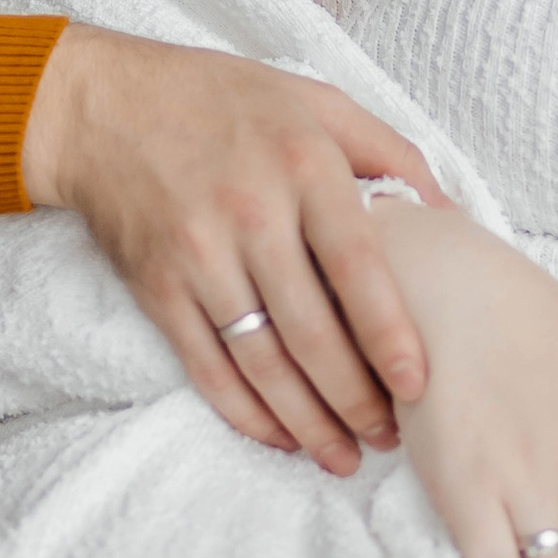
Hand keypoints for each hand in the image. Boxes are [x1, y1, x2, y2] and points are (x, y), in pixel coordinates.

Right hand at [21, 24, 445, 472]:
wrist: (104, 107)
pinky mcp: (157, 288)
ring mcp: (198, 255)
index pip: (357, 265)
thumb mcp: (317, 101)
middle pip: (312, 330)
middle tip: (390, 436)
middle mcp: (251, 213)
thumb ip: (390, 153)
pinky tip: (281, 437)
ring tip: (344, 456)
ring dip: (307, 420)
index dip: (390, 333)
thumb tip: (453, 217)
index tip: (417, 386)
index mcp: (303, 165)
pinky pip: (207, 368)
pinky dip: (246, 413)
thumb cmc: (225, 101)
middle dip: (355, 398)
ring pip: (262, 361)